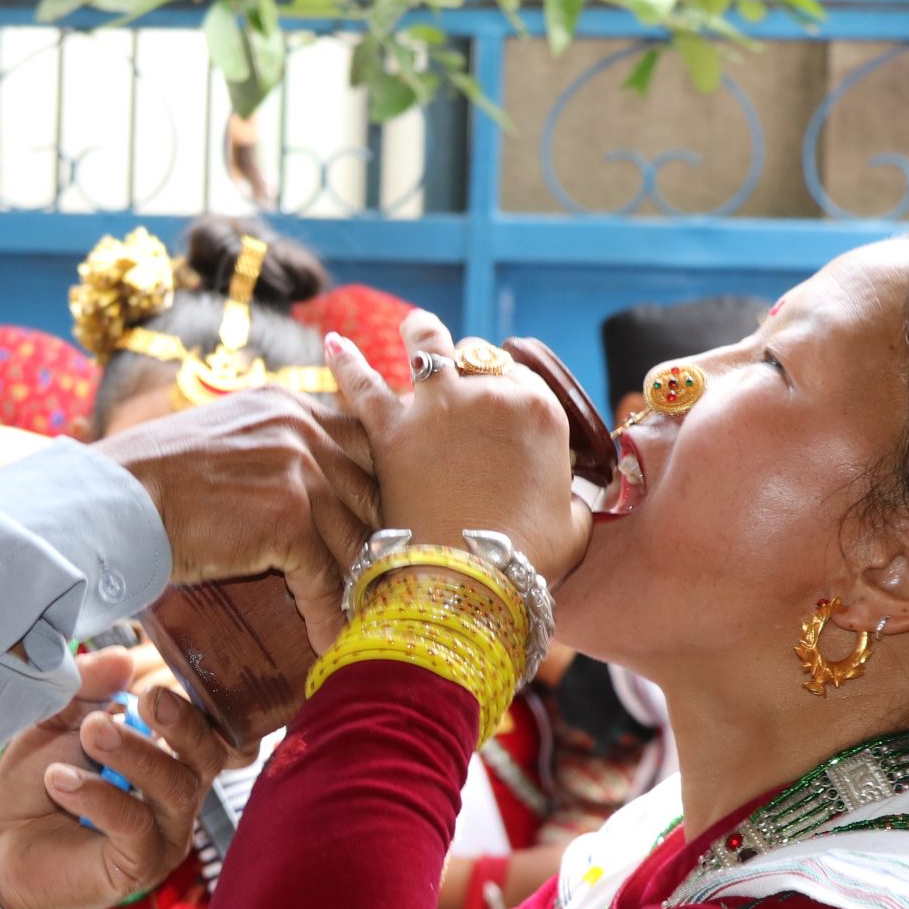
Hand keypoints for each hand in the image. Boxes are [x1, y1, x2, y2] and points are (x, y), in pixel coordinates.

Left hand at [0, 648, 230, 908]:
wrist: (7, 847)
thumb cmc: (40, 785)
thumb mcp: (55, 723)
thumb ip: (85, 690)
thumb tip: (120, 658)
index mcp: (166, 752)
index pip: (205, 725)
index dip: (194, 703)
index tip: (155, 682)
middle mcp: (178, 792)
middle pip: (208, 754)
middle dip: (181, 723)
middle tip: (142, 701)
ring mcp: (165, 831)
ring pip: (176, 788)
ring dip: (133, 754)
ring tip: (88, 733)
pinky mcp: (142, 865)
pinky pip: (136, 825)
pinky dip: (99, 796)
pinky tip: (61, 781)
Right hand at [92, 388, 377, 651]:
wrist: (111, 500)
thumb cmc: (145, 482)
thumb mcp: (216, 442)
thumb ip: (261, 451)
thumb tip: (279, 490)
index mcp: (286, 406)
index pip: (361, 444)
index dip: (375, 491)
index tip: (382, 528)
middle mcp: (301, 428)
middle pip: (370, 492)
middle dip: (381, 542)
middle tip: (386, 585)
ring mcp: (298, 470)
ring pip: (355, 539)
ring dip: (361, 587)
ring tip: (365, 622)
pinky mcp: (289, 517)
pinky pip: (326, 578)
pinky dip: (328, 616)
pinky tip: (327, 641)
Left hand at [328, 313, 590, 581]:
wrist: (472, 581)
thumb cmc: (528, 560)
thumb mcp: (575, 526)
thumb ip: (573, 499)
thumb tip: (572, 500)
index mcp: (541, 413)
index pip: (521, 377)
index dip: (506, 388)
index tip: (495, 400)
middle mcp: (491, 395)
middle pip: (477, 357)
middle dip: (468, 365)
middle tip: (459, 380)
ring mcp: (439, 407)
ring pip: (428, 346)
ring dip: (420, 333)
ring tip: (413, 327)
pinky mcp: (391, 431)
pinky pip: (362, 385)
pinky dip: (347, 362)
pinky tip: (333, 344)